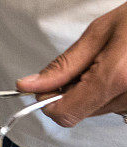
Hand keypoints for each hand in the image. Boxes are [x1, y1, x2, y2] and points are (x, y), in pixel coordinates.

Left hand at [16, 1, 126, 126]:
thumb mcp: (100, 32)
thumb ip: (63, 65)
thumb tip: (29, 85)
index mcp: (116, 77)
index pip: (65, 114)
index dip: (48, 101)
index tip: (46, 85)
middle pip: (79, 112)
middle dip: (70, 91)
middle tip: (85, 63)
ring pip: (96, 110)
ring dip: (91, 90)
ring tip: (110, 61)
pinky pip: (114, 105)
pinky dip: (108, 91)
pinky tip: (120, 70)